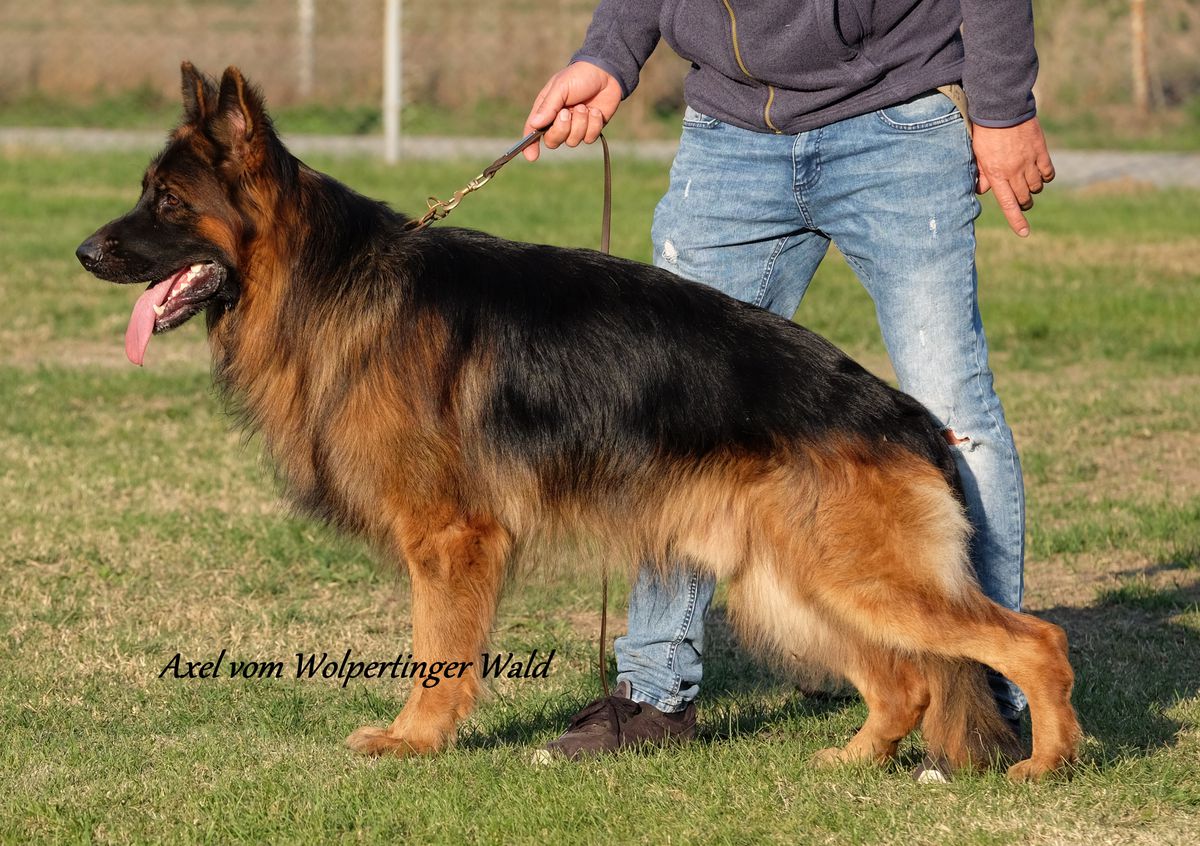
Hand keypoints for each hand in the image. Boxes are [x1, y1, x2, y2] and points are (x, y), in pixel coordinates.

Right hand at [522, 62, 622, 161]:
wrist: (606, 73)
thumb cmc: (579, 76)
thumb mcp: (560, 87)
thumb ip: (548, 107)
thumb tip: (535, 124)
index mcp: (545, 110)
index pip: (533, 131)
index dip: (529, 145)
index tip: (532, 156)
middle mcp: (558, 121)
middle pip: (553, 141)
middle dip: (561, 129)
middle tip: (568, 111)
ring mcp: (575, 127)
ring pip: (572, 141)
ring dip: (580, 123)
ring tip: (584, 106)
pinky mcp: (591, 129)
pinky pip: (589, 138)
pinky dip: (593, 124)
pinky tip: (595, 111)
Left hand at [971, 117, 1054, 236]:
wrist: (1001, 108)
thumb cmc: (984, 132)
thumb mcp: (977, 155)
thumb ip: (981, 174)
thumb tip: (983, 191)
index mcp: (996, 174)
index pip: (1008, 204)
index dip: (1016, 221)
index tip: (1024, 233)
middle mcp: (1014, 171)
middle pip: (1024, 198)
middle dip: (1023, 202)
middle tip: (1020, 198)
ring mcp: (1029, 161)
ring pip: (1036, 186)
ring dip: (1032, 189)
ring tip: (1026, 181)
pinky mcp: (1040, 150)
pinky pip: (1048, 172)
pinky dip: (1045, 177)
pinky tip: (1039, 173)